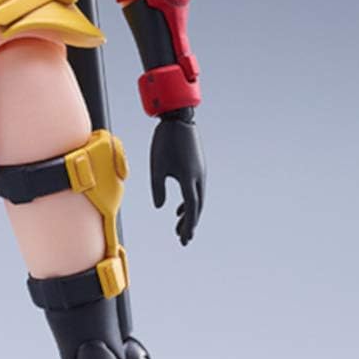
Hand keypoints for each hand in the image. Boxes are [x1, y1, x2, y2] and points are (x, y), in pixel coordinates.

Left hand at [150, 109, 205, 245]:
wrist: (178, 119)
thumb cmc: (165, 141)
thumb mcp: (157, 165)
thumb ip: (158, 187)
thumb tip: (160, 206)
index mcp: (189, 178)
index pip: (191, 207)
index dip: (188, 224)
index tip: (185, 238)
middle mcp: (199, 178)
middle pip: (197, 207)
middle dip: (190, 224)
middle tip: (184, 239)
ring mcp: (200, 172)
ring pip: (197, 199)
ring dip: (189, 214)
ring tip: (180, 227)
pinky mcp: (198, 168)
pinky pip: (196, 190)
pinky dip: (189, 202)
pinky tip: (179, 208)